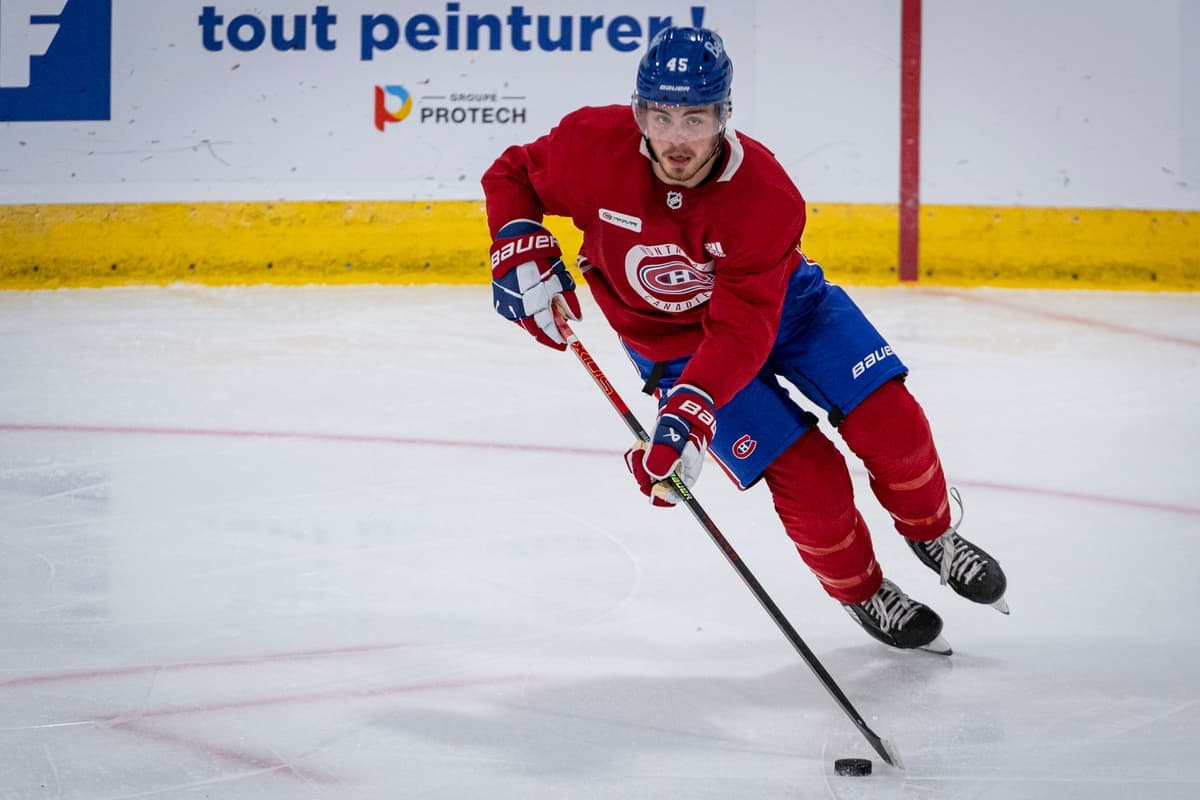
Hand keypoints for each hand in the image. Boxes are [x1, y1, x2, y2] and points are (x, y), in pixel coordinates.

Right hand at [490, 219, 580, 350]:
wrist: (514, 243)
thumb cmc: (542, 258)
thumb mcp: (560, 277)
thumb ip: (568, 300)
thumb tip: (575, 320)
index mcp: (534, 300)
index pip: (547, 327)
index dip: (557, 337)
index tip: (565, 344)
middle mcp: (518, 306)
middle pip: (534, 329)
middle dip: (547, 336)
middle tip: (558, 339)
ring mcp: (507, 305)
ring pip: (525, 323)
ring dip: (537, 325)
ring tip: (549, 322)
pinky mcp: (500, 302)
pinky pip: (516, 315)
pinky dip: (527, 316)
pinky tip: (535, 312)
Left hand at [625, 384, 715, 505]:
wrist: (687, 403)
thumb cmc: (686, 419)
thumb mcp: (676, 434)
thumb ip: (666, 453)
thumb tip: (655, 476)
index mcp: (688, 474)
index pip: (673, 497)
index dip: (659, 495)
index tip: (649, 483)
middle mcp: (677, 473)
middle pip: (655, 486)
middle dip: (643, 472)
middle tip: (639, 452)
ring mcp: (667, 464)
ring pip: (647, 475)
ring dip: (639, 462)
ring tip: (641, 445)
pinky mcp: (658, 456)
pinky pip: (643, 463)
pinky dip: (638, 455)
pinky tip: (640, 444)